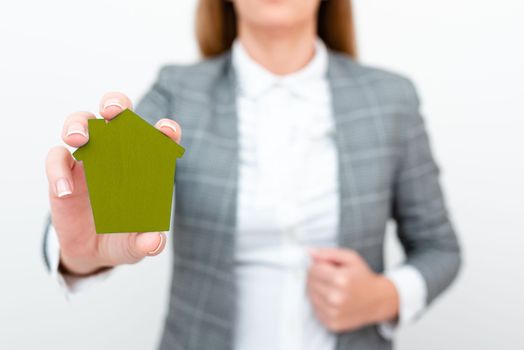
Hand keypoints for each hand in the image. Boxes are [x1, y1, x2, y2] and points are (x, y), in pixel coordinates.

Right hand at [45, 92, 181, 275]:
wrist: (91, 250)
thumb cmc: (122, 237)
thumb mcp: (135, 245)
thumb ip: (146, 243)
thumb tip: (154, 242)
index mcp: (146, 164)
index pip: (159, 139)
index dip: (165, 130)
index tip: (167, 130)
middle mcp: (119, 152)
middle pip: (118, 115)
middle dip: (117, 105)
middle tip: (114, 111)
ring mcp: (90, 157)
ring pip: (83, 122)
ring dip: (80, 124)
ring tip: (79, 139)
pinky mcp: (65, 170)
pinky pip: (57, 158)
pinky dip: (58, 170)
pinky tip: (64, 191)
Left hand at [307, 248, 398, 331]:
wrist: (378, 300)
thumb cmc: (362, 278)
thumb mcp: (350, 258)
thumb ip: (328, 253)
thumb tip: (309, 252)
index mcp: (341, 279)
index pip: (313, 270)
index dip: (317, 265)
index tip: (325, 266)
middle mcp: (336, 298)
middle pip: (310, 283)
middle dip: (315, 277)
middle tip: (328, 276)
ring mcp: (333, 313)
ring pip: (310, 297)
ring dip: (316, 290)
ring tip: (330, 287)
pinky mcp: (332, 323)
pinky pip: (315, 310)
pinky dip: (320, 303)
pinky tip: (331, 299)